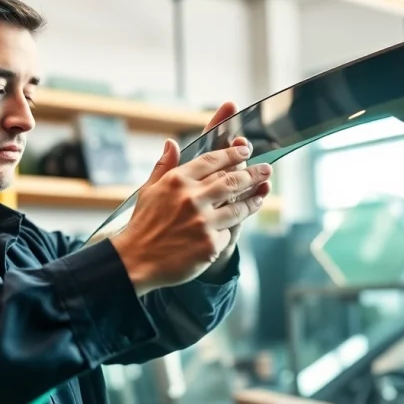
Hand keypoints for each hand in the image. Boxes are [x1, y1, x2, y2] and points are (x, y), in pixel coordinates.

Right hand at [110, 112, 271, 295]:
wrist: (136, 261)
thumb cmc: (143, 224)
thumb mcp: (149, 190)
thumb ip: (164, 166)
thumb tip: (172, 143)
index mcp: (177, 181)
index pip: (212, 160)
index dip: (233, 153)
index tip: (246, 149)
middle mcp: (192, 199)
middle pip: (232, 180)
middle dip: (253, 173)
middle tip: (266, 169)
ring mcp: (202, 222)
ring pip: (238, 207)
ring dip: (254, 199)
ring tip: (262, 193)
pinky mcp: (210, 244)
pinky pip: (228, 232)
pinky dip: (229, 229)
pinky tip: (233, 226)